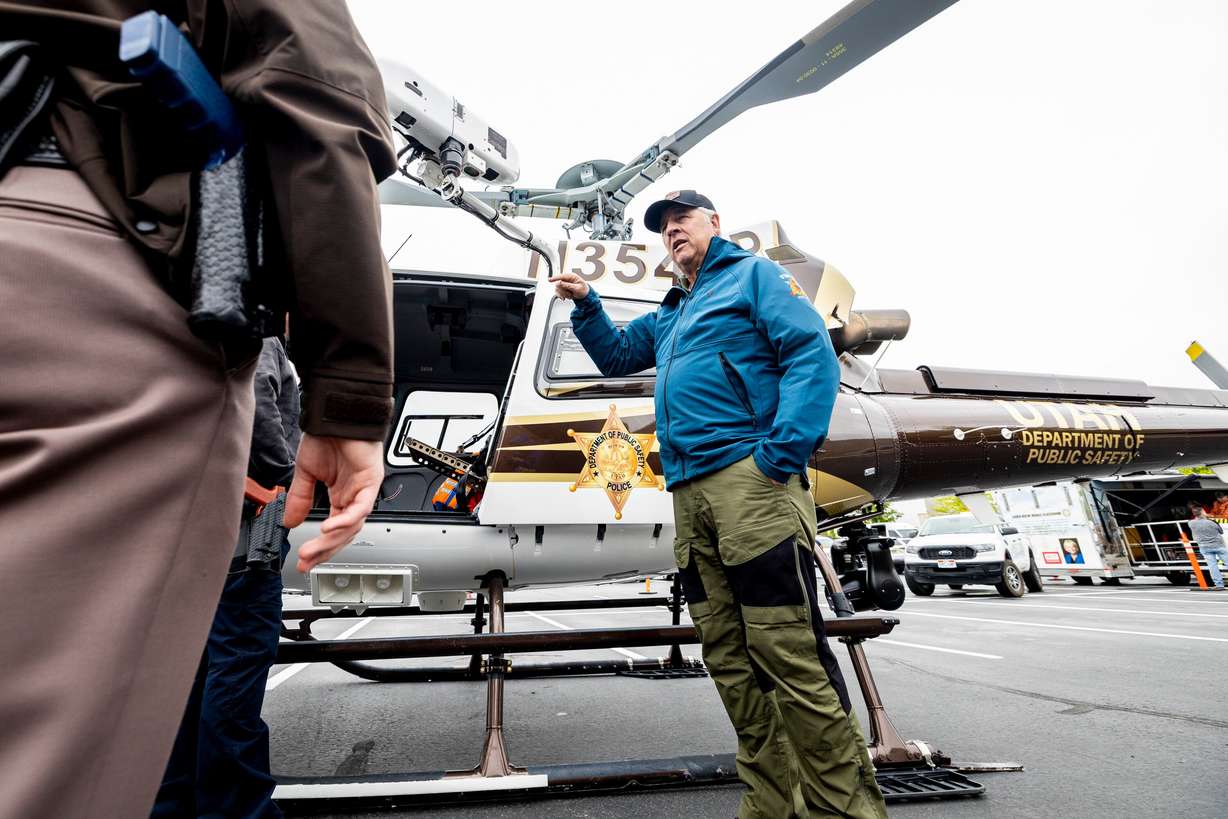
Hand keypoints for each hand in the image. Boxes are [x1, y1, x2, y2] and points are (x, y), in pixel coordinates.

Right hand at [283, 434, 383, 572]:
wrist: (336, 413)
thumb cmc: (327, 436)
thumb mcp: (306, 472)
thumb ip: (300, 498)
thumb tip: (289, 522)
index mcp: (341, 495)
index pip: (333, 529)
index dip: (319, 546)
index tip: (303, 560)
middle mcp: (354, 496)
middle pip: (343, 533)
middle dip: (323, 550)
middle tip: (305, 561)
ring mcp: (364, 490)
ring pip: (352, 524)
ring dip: (331, 539)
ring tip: (312, 549)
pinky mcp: (371, 481)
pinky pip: (360, 507)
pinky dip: (345, 520)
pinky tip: (329, 528)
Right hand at [548, 271, 589, 300]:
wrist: (584, 295)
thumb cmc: (583, 290)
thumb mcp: (577, 288)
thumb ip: (568, 285)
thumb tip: (559, 282)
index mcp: (571, 276)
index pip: (561, 276)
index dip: (555, 278)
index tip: (549, 280)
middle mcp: (566, 279)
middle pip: (558, 284)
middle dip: (564, 291)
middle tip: (570, 294)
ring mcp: (564, 284)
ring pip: (557, 289)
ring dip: (564, 294)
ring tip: (570, 295)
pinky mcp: (562, 288)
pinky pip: (557, 292)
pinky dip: (561, 296)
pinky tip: (564, 298)